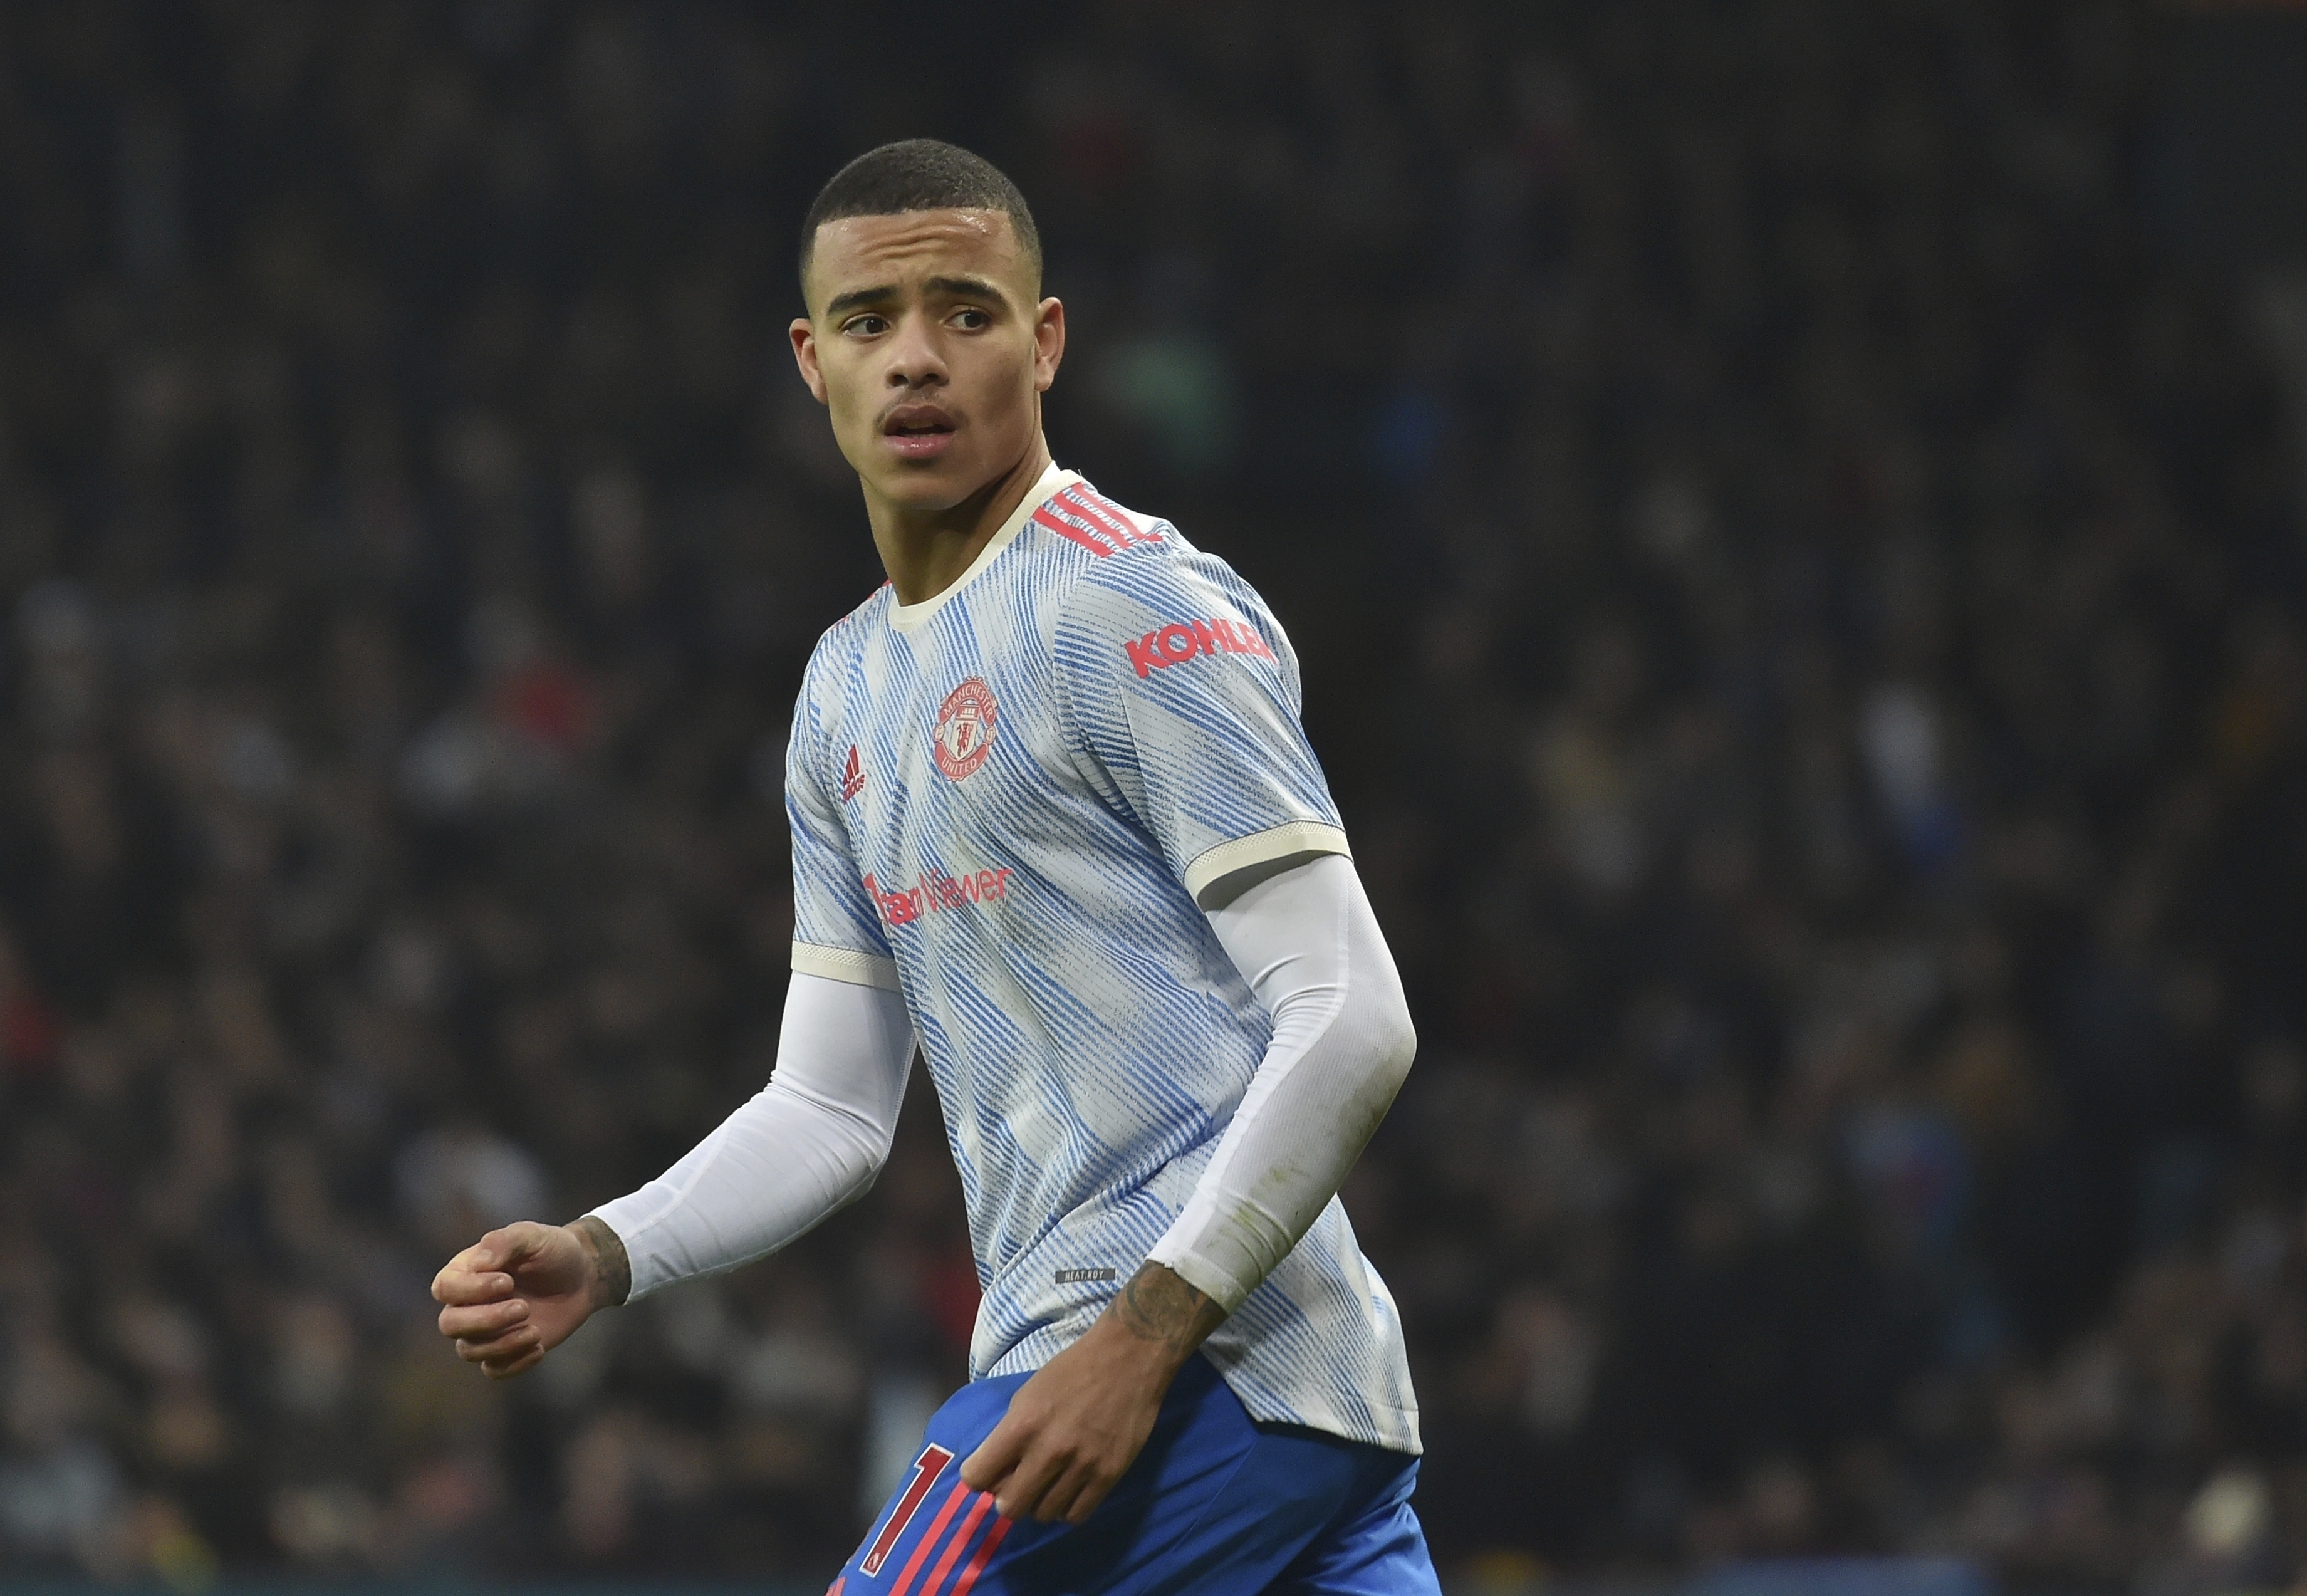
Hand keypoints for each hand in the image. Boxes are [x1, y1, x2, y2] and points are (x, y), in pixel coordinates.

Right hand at [431, 1217, 625, 1378]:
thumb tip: (479, 1262)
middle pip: (450, 1325)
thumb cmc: (552, 1250)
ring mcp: (484, 1330)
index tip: (508, 1281)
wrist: (582, 1275)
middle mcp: (467, 1304)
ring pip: (469, 1351)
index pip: (445, 1288)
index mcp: (466, 1271)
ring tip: (535, 1330)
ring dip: (502, 1344)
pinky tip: (539, 1347)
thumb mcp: (532, 1236)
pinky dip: (515, 1364)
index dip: (472, 1290)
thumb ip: (504, 1241)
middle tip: (523, 1308)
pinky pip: (493, 1370)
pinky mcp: (504, 1350)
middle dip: (486, 1320)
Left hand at [959, 1263, 1224, 1522]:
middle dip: (1008, 1498)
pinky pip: (1076, 1515)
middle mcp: (1049, 1451)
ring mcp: (1081, 1466)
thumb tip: (997, 1471)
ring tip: (1048, 1484)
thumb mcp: (1027, 1394)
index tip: (988, 1473)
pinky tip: (1069, 1490)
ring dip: (1040, 1503)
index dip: (978, 1478)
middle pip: (1010, 1507)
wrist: (1127, 1359)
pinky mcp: (1109, 1475)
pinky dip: (1067, 1508)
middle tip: (1019, 1483)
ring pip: (1044, 1514)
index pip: (977, 1477)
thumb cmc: (1072, 1370)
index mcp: (1022, 1425)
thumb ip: (1009, 1434)